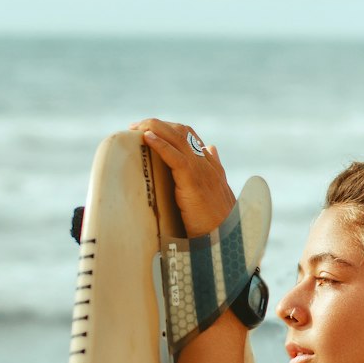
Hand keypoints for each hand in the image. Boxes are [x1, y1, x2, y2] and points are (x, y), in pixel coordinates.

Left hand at [128, 119, 235, 236]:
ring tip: (136, 127)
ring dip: (154, 128)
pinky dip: (160, 144)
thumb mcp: (216, 191)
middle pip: (182, 132)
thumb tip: (212, 148)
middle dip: (157, 124)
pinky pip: (175, 156)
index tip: (150, 129)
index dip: (170, 128)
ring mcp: (202, 170)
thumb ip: (213, 169)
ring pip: (178, 138)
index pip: (190, 136)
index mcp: (211, 166)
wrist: (227, 238)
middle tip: (136, 126)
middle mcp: (207, 164)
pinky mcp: (193, 181)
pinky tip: (147, 138)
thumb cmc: (219, 222)